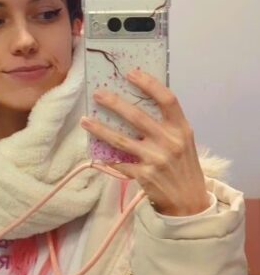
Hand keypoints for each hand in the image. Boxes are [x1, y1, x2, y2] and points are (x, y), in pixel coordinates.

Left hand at [80, 68, 209, 216]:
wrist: (189, 201)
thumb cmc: (183, 166)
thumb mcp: (183, 141)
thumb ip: (166, 124)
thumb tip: (136, 101)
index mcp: (181, 129)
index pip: (167, 99)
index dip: (149, 84)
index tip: (131, 73)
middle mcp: (169, 142)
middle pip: (137, 117)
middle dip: (115, 103)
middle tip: (98, 93)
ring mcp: (155, 159)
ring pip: (121, 140)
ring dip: (100, 129)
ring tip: (85, 120)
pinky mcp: (143, 175)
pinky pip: (119, 162)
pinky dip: (106, 156)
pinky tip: (94, 149)